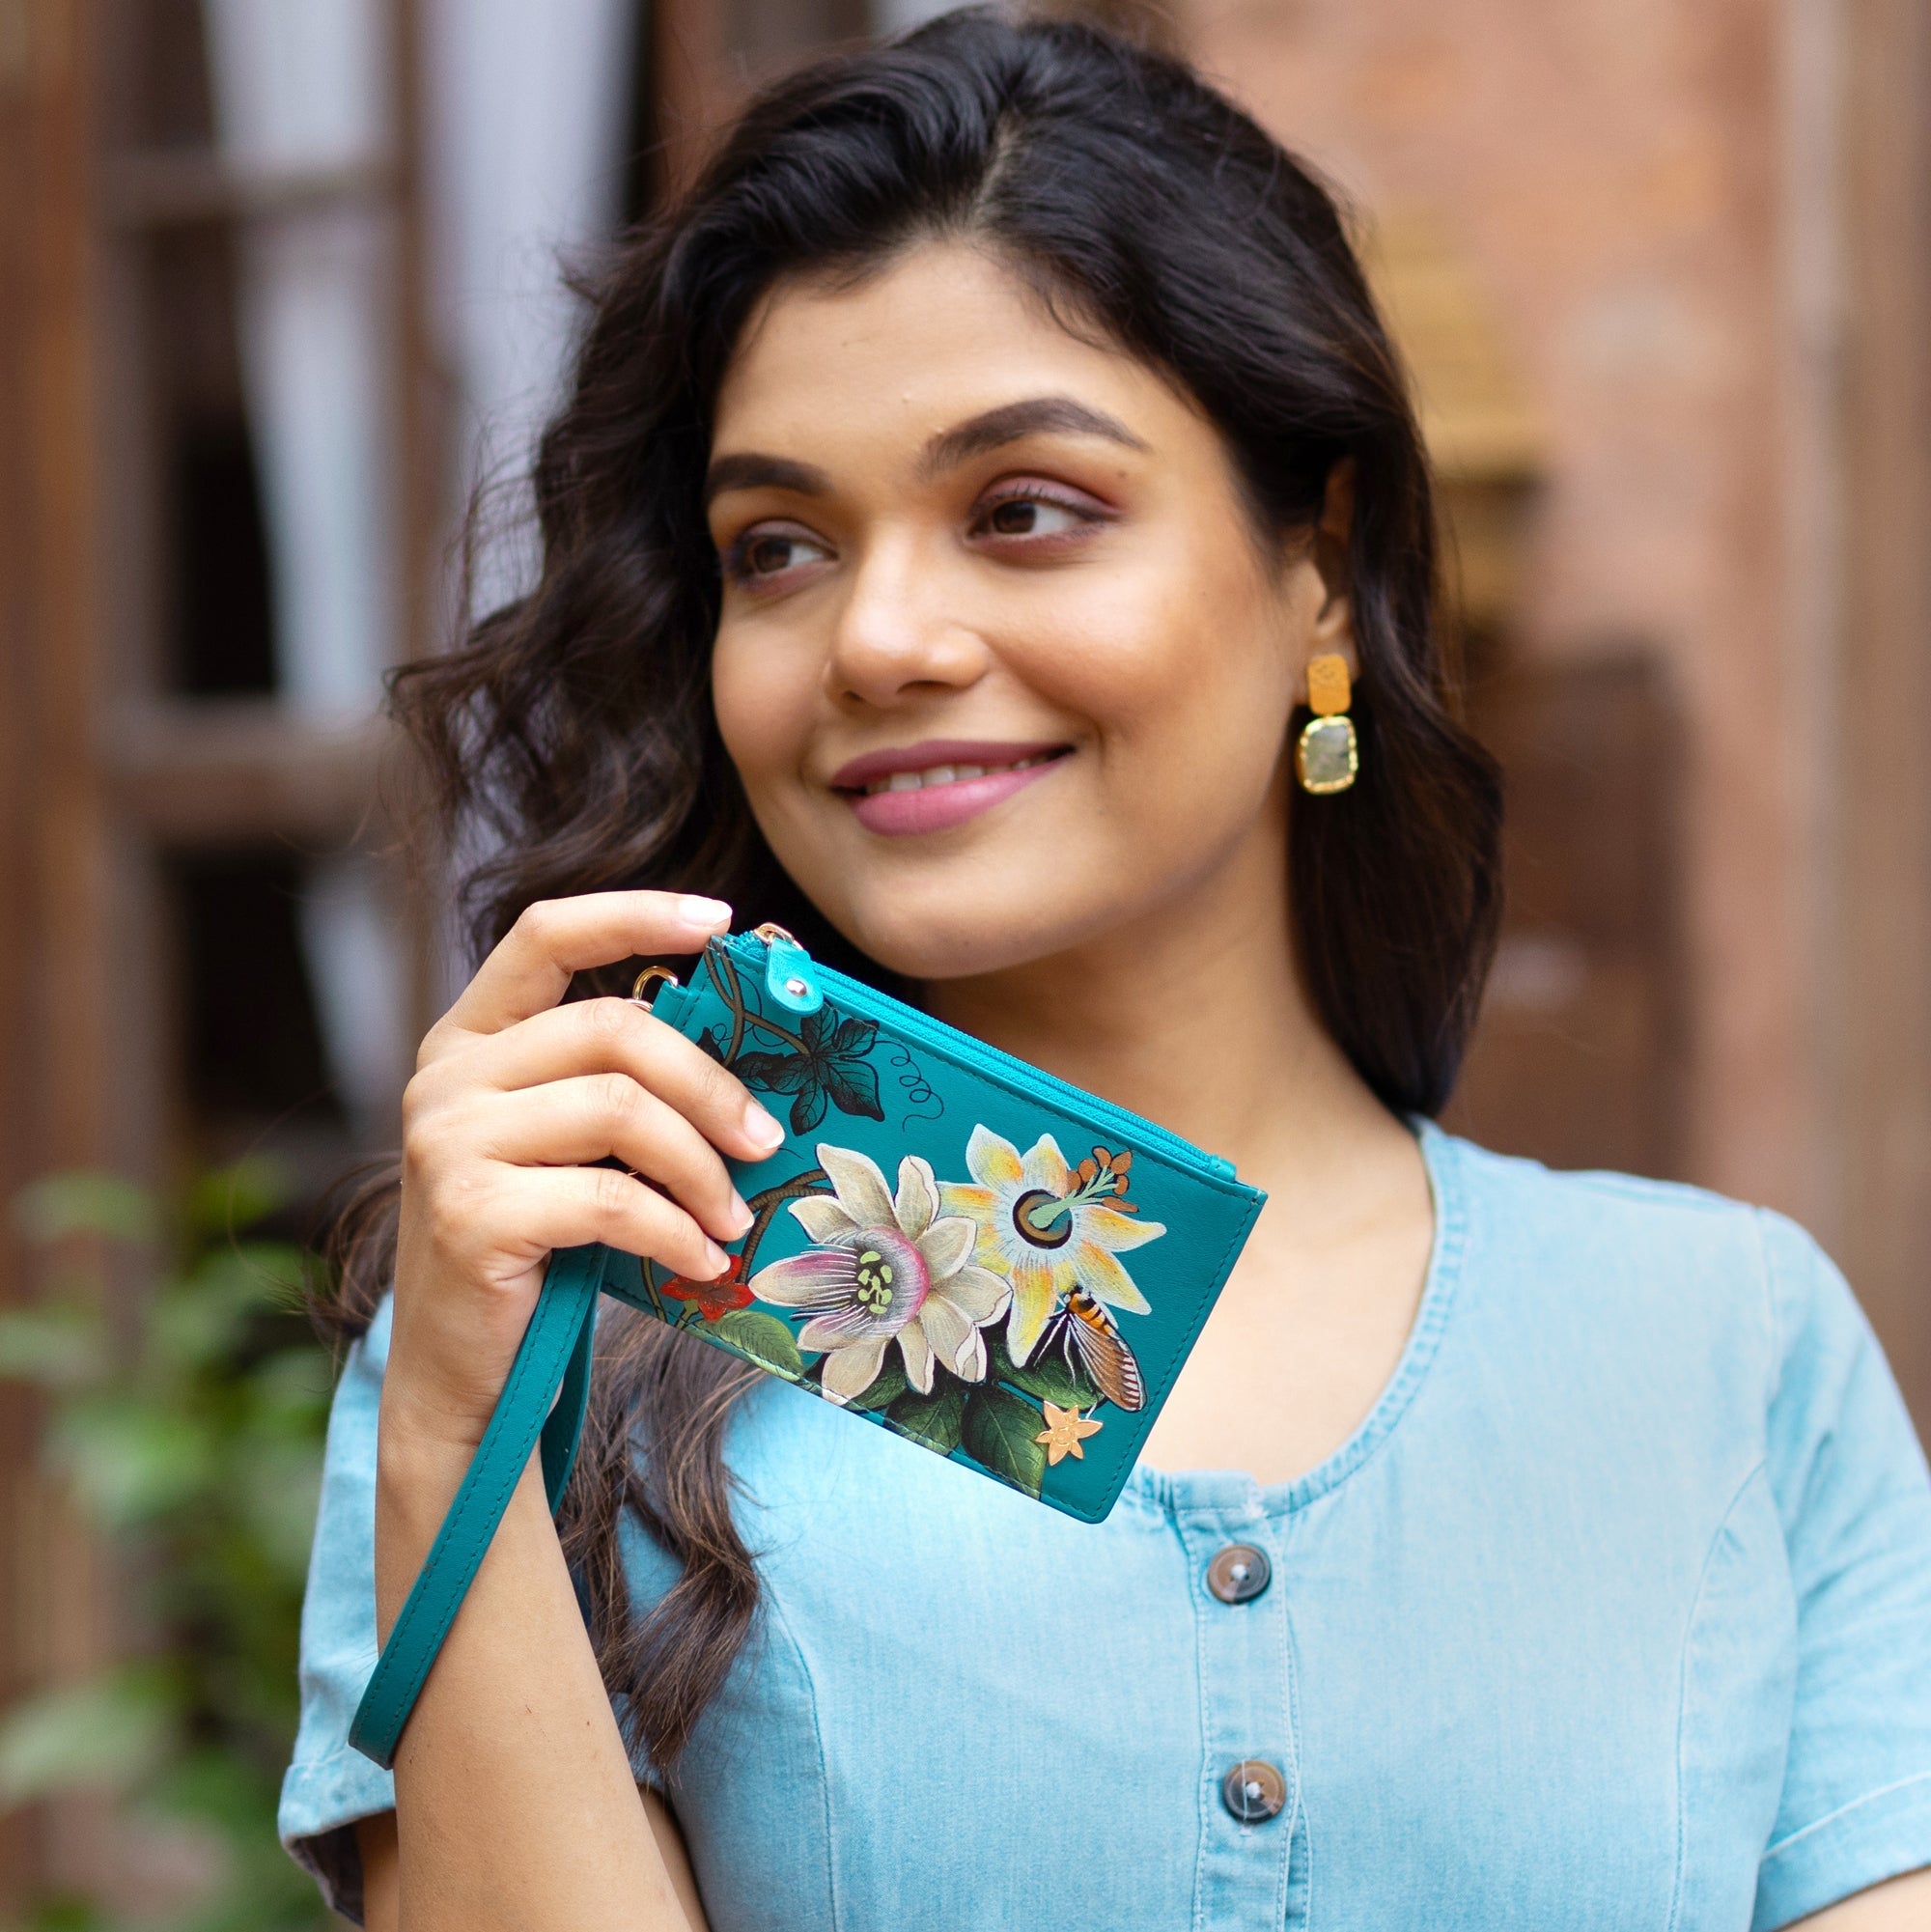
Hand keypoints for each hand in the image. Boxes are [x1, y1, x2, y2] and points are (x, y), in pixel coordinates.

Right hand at [384, 891, 785, 1452]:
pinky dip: (676, 1231)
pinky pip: (610, 1199)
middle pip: (612, 1031)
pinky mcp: (469, 1213)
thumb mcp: (567, 1148)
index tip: (719, 922)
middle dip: (709, 1084)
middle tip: (768, 1139)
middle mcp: (446, 1077)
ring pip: (620, 1111)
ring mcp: (448, 1142)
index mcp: (469, 1040)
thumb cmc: (537, 1249)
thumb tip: (753, 1059)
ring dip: (702, 1168)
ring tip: (736, 1216)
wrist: (461, 1373)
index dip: (634, 914)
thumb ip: (617, 1088)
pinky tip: (704, 1260)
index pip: (545, 934)